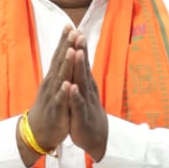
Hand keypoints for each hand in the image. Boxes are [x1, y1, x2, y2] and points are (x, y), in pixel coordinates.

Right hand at [17, 27, 76, 165]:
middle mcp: (52, 84)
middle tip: (73, 30)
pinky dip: (64, 93)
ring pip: (60, 78)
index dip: (65, 41)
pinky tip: (68, 84)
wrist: (38, 131)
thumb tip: (63, 53)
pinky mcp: (56, 111)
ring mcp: (53, 97)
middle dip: (67, 46)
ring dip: (66, 64)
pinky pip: (60, 101)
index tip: (70, 25)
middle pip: (60, 62)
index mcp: (53, 78)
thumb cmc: (49, 107)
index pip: (59, 56)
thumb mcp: (54, 87)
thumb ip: (59, 70)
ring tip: (71, 50)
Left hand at [67, 33, 107, 161]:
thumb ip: (82, 75)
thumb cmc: (87, 113)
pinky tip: (71, 87)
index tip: (74, 29)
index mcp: (85, 84)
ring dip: (80, 68)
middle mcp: (87, 90)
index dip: (78, 46)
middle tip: (78, 34)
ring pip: (82, 83)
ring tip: (77, 53)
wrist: (97, 139)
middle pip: (83, 68)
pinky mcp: (82, 117)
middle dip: (80, 51)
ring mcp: (85, 102)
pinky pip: (78, 105)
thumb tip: (80, 56)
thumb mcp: (84, 92)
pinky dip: (75, 96)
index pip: (82, 62)